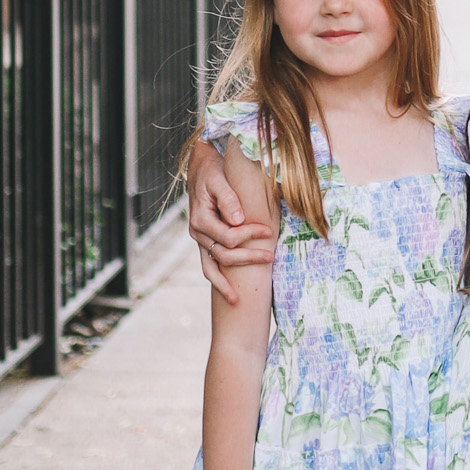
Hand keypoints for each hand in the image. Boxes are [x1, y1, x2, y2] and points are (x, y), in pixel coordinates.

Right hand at [188, 137, 275, 305]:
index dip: (250, 235)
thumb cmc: (213, 172)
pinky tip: (228, 293)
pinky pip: (208, 265)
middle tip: (271, 257)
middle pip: (223, 255)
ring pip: (211, 267)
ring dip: (225, 283)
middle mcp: (197, 233)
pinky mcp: (205, 242)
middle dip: (248, 258)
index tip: (268, 230)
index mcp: (201, 219)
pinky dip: (217, 280)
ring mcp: (200, 240)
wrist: (201, 169)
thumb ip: (228, 199)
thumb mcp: (219, 180)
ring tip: (237, 300)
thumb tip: (239, 220)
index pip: (228, 236)